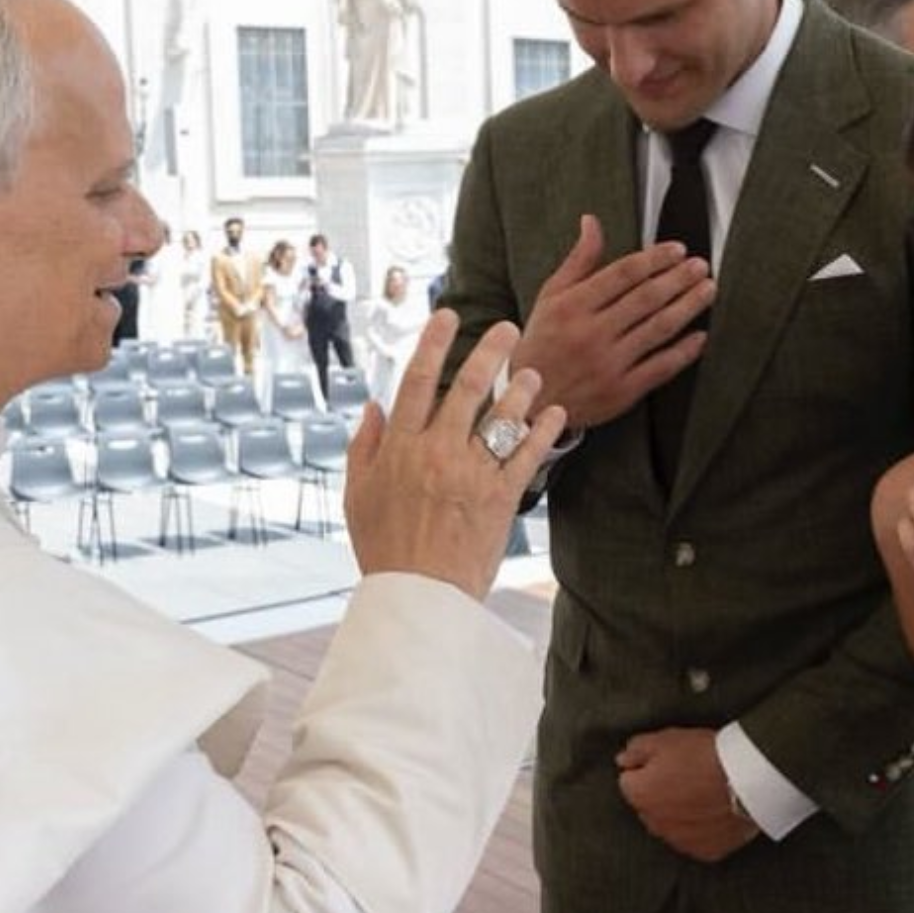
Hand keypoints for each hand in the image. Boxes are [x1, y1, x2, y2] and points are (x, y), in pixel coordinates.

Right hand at [344, 311, 566, 599]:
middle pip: (467, 388)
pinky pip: (528, 454)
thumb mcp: (357, 496)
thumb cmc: (384, 548)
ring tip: (535, 372)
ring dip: (522, 388)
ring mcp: (471, 473)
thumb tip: (374, 405)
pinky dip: (544, 430)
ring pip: (502, 416)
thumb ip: (364, 446)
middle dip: (489, 350)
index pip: (417, 381)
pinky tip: (556, 413)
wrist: (418, 597)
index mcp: (399, 448)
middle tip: (507, 326)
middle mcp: (437, 452)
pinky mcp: (501, 497)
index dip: (432, 343)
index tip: (446, 315)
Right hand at [509, 214, 715, 427]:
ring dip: (688, 306)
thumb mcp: (550, 297)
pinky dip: (684, 351)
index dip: (655, 258)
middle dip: (679, 278)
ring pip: (658, 329)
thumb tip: (592, 222)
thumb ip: (578, 260)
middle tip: (700, 266)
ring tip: (707, 290)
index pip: (623, 273)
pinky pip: (661, 367)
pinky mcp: (622, 391)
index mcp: (572, 306)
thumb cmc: (541, 345)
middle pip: (646, 298)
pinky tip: (699, 336)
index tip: (677, 250)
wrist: (531, 402)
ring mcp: (608, 364)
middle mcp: (591, 334)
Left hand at [616, 727, 758, 861]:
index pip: (629, 782)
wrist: (748, 779)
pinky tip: (714, 812)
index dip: (647, 769)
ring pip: (670, 826)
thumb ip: (636, 749)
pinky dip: (701, 830)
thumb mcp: (665, 739)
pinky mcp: (705, 852)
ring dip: (678, 814)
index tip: (666, 762)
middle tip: (686, 775)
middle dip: (660, 794)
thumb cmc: (705, 755)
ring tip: (703, 793)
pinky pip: (695, 840)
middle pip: (649, 807)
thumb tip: (622, 760)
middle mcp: (654, 824)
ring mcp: (680, 841)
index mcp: (639, 795)